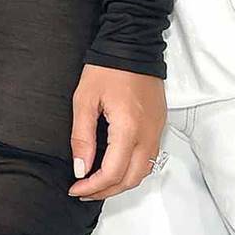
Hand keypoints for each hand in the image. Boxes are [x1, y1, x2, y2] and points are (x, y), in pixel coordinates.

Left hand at [68, 63, 166, 200]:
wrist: (133, 43)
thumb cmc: (106, 68)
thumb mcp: (85, 99)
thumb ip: (82, 137)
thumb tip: (81, 170)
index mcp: (128, 129)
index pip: (112, 173)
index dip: (92, 187)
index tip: (75, 188)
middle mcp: (148, 134)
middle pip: (131, 179)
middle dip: (106, 191)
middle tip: (84, 190)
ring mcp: (157, 130)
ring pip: (144, 172)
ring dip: (121, 182)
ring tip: (98, 182)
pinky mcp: (159, 124)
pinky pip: (150, 158)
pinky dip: (132, 169)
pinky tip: (115, 165)